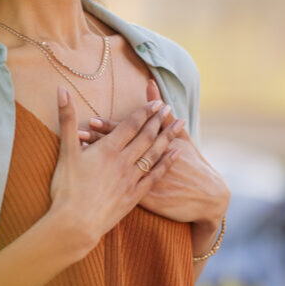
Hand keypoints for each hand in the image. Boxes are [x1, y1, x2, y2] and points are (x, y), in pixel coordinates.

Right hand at [48, 84, 182, 255]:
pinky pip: (155, 175)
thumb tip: (61, 89)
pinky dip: (167, 162)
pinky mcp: (134, 196)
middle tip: (170, 108)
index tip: (156, 102)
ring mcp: (131, 179)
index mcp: (108, 149)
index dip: (144, 112)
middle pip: (146, 137)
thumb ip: (66, 119)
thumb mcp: (65, 151)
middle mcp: (123, 162)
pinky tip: (176, 154)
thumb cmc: (66, 188)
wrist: (75, 225)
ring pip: (154, 154)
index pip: (130, 125)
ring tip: (180, 124)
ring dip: (168, 137)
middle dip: (158, 120)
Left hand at [78, 79, 230, 229]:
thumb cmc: (193, 164)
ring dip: (96, 162)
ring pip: (114, 170)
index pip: (128, 134)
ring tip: (79, 153)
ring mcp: (144, 183)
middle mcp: (147, 163)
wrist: (206, 197)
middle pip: (118, 151)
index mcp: (154, 146)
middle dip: (97, 143)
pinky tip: (88, 181)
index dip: (109, 128)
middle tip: (78, 134)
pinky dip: (104, 184)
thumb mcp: (181, 138)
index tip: (91, 120)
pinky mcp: (143, 200)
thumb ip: (162, 114)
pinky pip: (119, 191)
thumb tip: (150, 85)